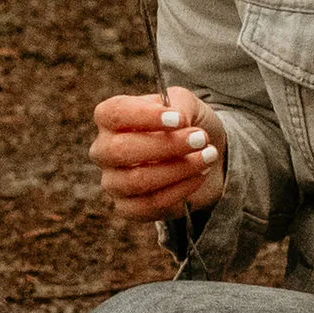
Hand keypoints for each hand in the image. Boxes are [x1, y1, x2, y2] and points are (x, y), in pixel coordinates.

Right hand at [91, 89, 225, 222]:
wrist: (205, 156)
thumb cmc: (188, 125)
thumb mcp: (187, 104)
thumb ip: (179, 106)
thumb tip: (177, 120)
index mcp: (111, 118)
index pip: (113, 113)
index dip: (144, 116)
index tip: (179, 119)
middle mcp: (105, 150)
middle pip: (119, 149)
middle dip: (166, 145)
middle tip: (201, 139)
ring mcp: (113, 182)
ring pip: (136, 180)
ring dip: (179, 169)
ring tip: (208, 156)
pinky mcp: (129, 208)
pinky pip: (148, 205)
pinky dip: (179, 190)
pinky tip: (199, 176)